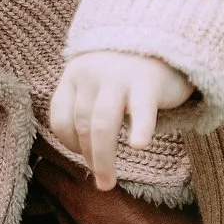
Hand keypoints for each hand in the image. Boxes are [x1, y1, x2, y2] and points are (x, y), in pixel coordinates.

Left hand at [33, 143, 203, 223]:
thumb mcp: (175, 195)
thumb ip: (146, 170)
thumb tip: (141, 140)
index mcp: (105, 199)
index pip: (58, 158)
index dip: (55, 137)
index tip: (59, 121)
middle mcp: (86, 222)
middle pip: (46, 178)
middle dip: (49, 158)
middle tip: (59, 138)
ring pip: (53, 203)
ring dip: (56, 184)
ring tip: (68, 163)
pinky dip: (67, 208)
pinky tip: (84, 198)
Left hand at [49, 50, 192, 191]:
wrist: (163, 41)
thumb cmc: (126, 73)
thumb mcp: (96, 80)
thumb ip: (85, 105)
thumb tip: (83, 153)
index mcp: (74, 74)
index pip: (60, 116)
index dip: (68, 142)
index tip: (83, 155)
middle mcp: (92, 74)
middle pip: (82, 124)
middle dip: (89, 156)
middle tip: (102, 181)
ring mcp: (119, 77)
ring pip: (103, 124)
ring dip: (103, 157)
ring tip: (108, 182)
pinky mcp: (148, 82)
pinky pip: (141, 110)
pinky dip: (139, 129)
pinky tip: (138, 146)